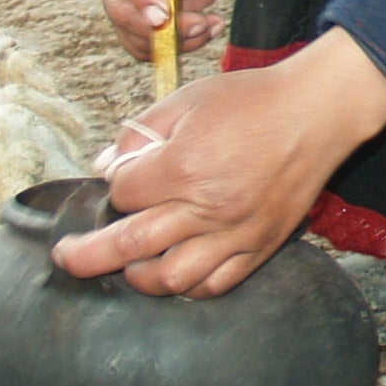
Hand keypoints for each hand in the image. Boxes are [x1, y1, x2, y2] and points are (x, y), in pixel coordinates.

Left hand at [53, 31, 385, 296]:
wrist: (319, 111)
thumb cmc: (253, 100)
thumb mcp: (188, 99)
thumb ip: (141, 132)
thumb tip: (105, 165)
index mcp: (185, 164)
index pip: (124, 192)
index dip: (114, 185)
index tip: (122, 177)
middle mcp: (208, 205)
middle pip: (130, 242)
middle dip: (89, 254)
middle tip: (67, 257)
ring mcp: (237, 230)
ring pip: (172, 277)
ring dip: (139, 277)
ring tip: (127, 268)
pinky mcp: (262, 244)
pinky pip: (218, 283)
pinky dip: (189, 286)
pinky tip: (176, 273)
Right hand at [98, 0, 252, 59]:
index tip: (166, 16)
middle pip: (120, 6)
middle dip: (161, 27)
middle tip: (202, 25)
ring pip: (132, 33)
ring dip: (173, 40)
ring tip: (211, 25)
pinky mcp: (134, 14)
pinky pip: (144, 42)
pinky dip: (174, 46)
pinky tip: (205, 30)